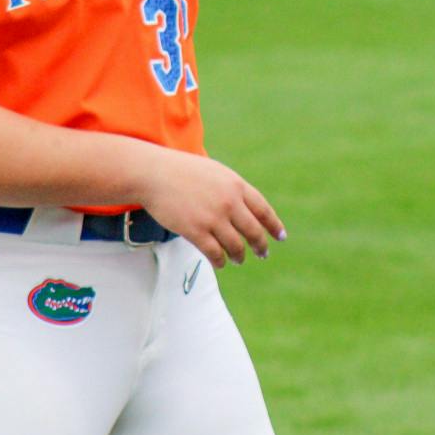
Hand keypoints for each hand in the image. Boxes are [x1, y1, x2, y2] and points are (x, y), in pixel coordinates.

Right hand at [137, 149, 283, 269]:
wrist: (154, 174)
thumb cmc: (182, 171)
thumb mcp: (215, 172)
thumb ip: (231, 189)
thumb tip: (244, 207)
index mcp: (236, 185)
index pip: (263, 210)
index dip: (274, 226)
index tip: (280, 237)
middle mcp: (229, 202)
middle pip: (253, 231)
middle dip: (260, 245)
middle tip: (263, 254)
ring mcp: (213, 217)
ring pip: (235, 246)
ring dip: (239, 256)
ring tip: (239, 259)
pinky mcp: (196, 231)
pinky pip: (215, 253)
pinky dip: (220, 260)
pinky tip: (220, 263)